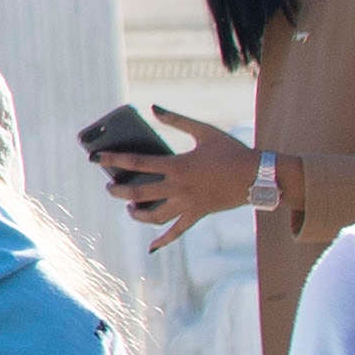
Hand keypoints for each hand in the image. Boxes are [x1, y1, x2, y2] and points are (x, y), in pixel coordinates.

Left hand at [101, 111, 258, 245]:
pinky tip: (151, 248)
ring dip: (137, 214)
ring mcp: (187, 204)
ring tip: (129, 208)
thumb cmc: (231, 150)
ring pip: (154, 216)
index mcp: (177, 165)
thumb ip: (177, 120)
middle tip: (109, 188)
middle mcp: (178, 187)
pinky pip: (177, 232)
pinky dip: (163, 241)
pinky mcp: (197, 215)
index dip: (113, 160)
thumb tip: (154, 107)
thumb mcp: (204, 131)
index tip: (96, 159)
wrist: (258, 175)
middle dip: (119, 191)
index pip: (136, 162)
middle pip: (139, 192)